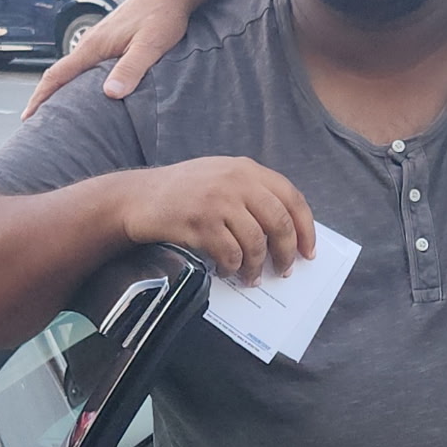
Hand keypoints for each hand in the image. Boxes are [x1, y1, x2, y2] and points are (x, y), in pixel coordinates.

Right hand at [22, 0, 196, 118]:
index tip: (28, 118)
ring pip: (75, 70)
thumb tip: (109, 94)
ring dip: (64, 90)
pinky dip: (80, 81)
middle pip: (61, 74)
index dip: (41, 97)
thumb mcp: (151, 45)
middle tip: (40, 126)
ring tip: (60, 115)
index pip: (58, 75)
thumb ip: (131, 68)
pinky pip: (88, 65)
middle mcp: (92, 43)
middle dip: (47, 99)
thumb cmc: (163, 16)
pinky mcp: (112, 40)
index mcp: (95, 46)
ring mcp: (101, 40)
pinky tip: (89, 93)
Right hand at [116, 157, 315, 283]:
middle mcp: (236, 181)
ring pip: (256, 242)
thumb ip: (252, 193)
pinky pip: (230, 253)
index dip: (305, 228)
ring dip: (256, 266)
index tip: (308, 251)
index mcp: (247, 169)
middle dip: (285, 252)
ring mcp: (218, 201)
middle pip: (279, 222)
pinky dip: (233, 267)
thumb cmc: (183, 191)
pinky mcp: (200, 222)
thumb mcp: (221, 176)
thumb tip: (287, 232)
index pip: (291, 198)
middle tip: (284, 271)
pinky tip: (227, 270)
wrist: (138, 197)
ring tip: (251, 277)